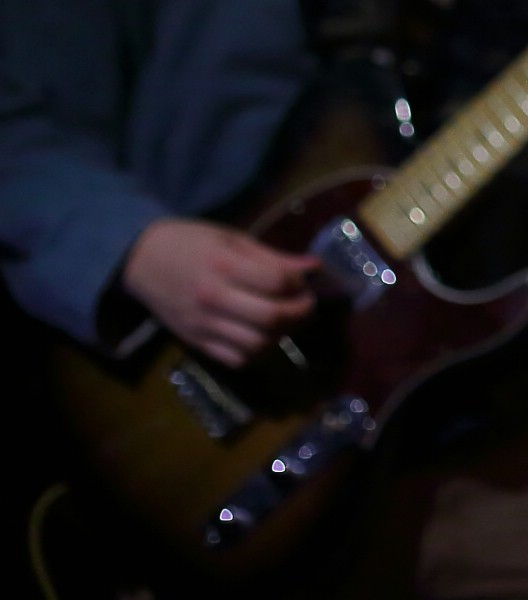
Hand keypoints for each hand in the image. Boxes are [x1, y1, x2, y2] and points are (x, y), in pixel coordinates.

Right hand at [122, 219, 320, 366]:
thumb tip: (315, 267)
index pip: (277, 281)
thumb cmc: (191, 243)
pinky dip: (258, 351)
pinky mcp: (195, 342)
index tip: (303, 280)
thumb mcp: (233, 240)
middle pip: (271, 317)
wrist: (140, 260)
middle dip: (300, 312)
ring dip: (282, 334)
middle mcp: (212, 298)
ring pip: (257, 344)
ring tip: (286, 319)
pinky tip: (263, 335)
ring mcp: (202, 325)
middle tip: (305, 303)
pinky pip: (236, 360)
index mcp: (222, 265)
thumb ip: (273, 257)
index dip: (299, 282)